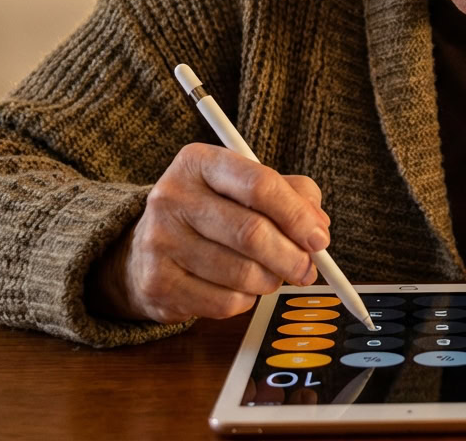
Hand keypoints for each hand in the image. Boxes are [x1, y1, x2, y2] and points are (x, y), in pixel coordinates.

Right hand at [87, 143, 330, 322]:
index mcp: (198, 162)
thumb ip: (291, 195)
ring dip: (270, 281)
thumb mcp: (246, 188)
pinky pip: (225, 302)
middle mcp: (172, 197)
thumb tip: (318, 226)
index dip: (297, 215)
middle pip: (252, 233)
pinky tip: (238, 288)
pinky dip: (245, 300)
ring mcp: (159, 241)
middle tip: (308, 269)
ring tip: (270, 275)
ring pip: (242, 273)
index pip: (259, 184)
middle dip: (292, 257)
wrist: (146, 248)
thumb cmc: (212, 213)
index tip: (319, 238)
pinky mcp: (157, 283)